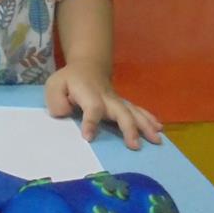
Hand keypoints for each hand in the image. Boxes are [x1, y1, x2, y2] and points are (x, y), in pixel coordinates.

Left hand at [45, 67, 162, 150]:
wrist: (88, 66)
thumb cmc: (69, 80)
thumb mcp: (54, 85)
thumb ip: (56, 101)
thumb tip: (66, 112)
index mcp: (88, 94)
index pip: (92, 107)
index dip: (90, 122)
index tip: (88, 137)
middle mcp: (106, 97)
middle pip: (120, 111)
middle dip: (128, 128)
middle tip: (134, 145)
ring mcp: (117, 101)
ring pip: (133, 112)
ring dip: (145, 126)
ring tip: (156, 140)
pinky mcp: (123, 104)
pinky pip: (138, 111)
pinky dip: (150, 120)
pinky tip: (159, 130)